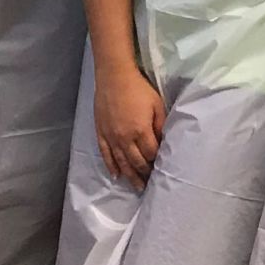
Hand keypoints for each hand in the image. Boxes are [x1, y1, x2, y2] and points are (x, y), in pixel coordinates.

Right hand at [93, 67, 166, 187]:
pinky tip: (117, 176)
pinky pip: (106, 155)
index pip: (151, 154)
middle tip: (151, 184)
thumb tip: (164, 142)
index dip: (157, 162)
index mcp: (140, 131)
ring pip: (121, 163)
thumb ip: (160, 125)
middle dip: (145, 174)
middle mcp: (125, 138)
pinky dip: (111, 167)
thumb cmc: (139, 89)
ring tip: (137, 187)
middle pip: (136, 162)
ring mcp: (111, 137)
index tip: (162, 169)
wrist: (114, 77)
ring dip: (130, 176)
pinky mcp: (101, 133)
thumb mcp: (157, 105)